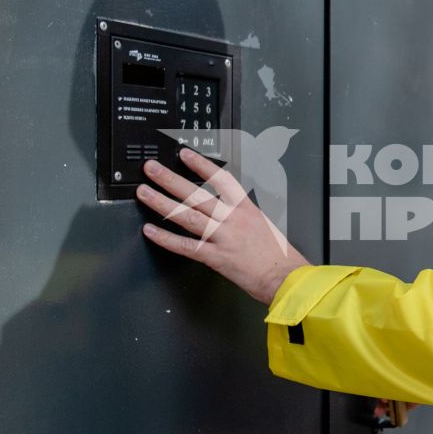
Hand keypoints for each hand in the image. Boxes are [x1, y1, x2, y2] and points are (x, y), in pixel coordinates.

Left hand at [136, 148, 310, 304]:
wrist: (287, 278)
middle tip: (152, 168)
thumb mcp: (265, 226)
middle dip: (171, 179)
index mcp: (246, 210)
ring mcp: (223, 237)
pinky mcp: (216, 258)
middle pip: (197, 194)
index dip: (201, 165)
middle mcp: (233, 220)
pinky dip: (167, 239)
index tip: (185, 154)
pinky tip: (151, 231)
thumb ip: (243, 217)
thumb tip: (228, 211)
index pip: (221, 179)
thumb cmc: (280, 257)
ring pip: (187, 216)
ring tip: (144, 193)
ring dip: (162, 203)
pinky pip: (186, 246)